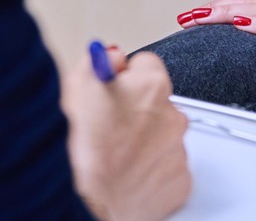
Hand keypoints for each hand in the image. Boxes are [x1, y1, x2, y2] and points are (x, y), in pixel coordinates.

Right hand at [61, 46, 191, 220]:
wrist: (87, 200)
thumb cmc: (78, 148)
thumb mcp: (75, 86)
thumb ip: (99, 61)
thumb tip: (111, 56)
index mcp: (150, 86)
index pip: (145, 64)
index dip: (124, 77)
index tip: (113, 89)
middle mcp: (172, 116)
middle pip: (157, 102)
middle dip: (137, 110)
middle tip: (108, 126)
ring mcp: (177, 151)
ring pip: (163, 136)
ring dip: (144, 141)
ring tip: (114, 155)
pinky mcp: (179, 183)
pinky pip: (168, 168)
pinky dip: (152, 170)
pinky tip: (127, 173)